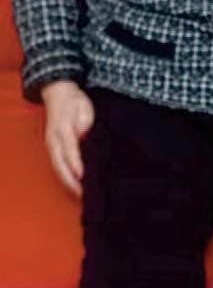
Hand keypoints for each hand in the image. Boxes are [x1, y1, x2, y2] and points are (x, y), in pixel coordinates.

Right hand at [41, 80, 95, 198]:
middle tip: (82, 193)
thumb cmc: (74, 101)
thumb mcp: (84, 107)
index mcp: (63, 127)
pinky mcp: (53, 147)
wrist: (58, 92)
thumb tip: (85, 137)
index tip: (82, 175)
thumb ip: (85, 123)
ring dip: (67, 181)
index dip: (75, 162)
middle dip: (70, 180)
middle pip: (60, 163)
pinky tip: (74, 185)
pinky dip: (65, 176)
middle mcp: (55, 138)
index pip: (70, 148)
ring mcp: (52, 143)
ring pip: (57, 166)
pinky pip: (58, 164)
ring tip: (80, 194)